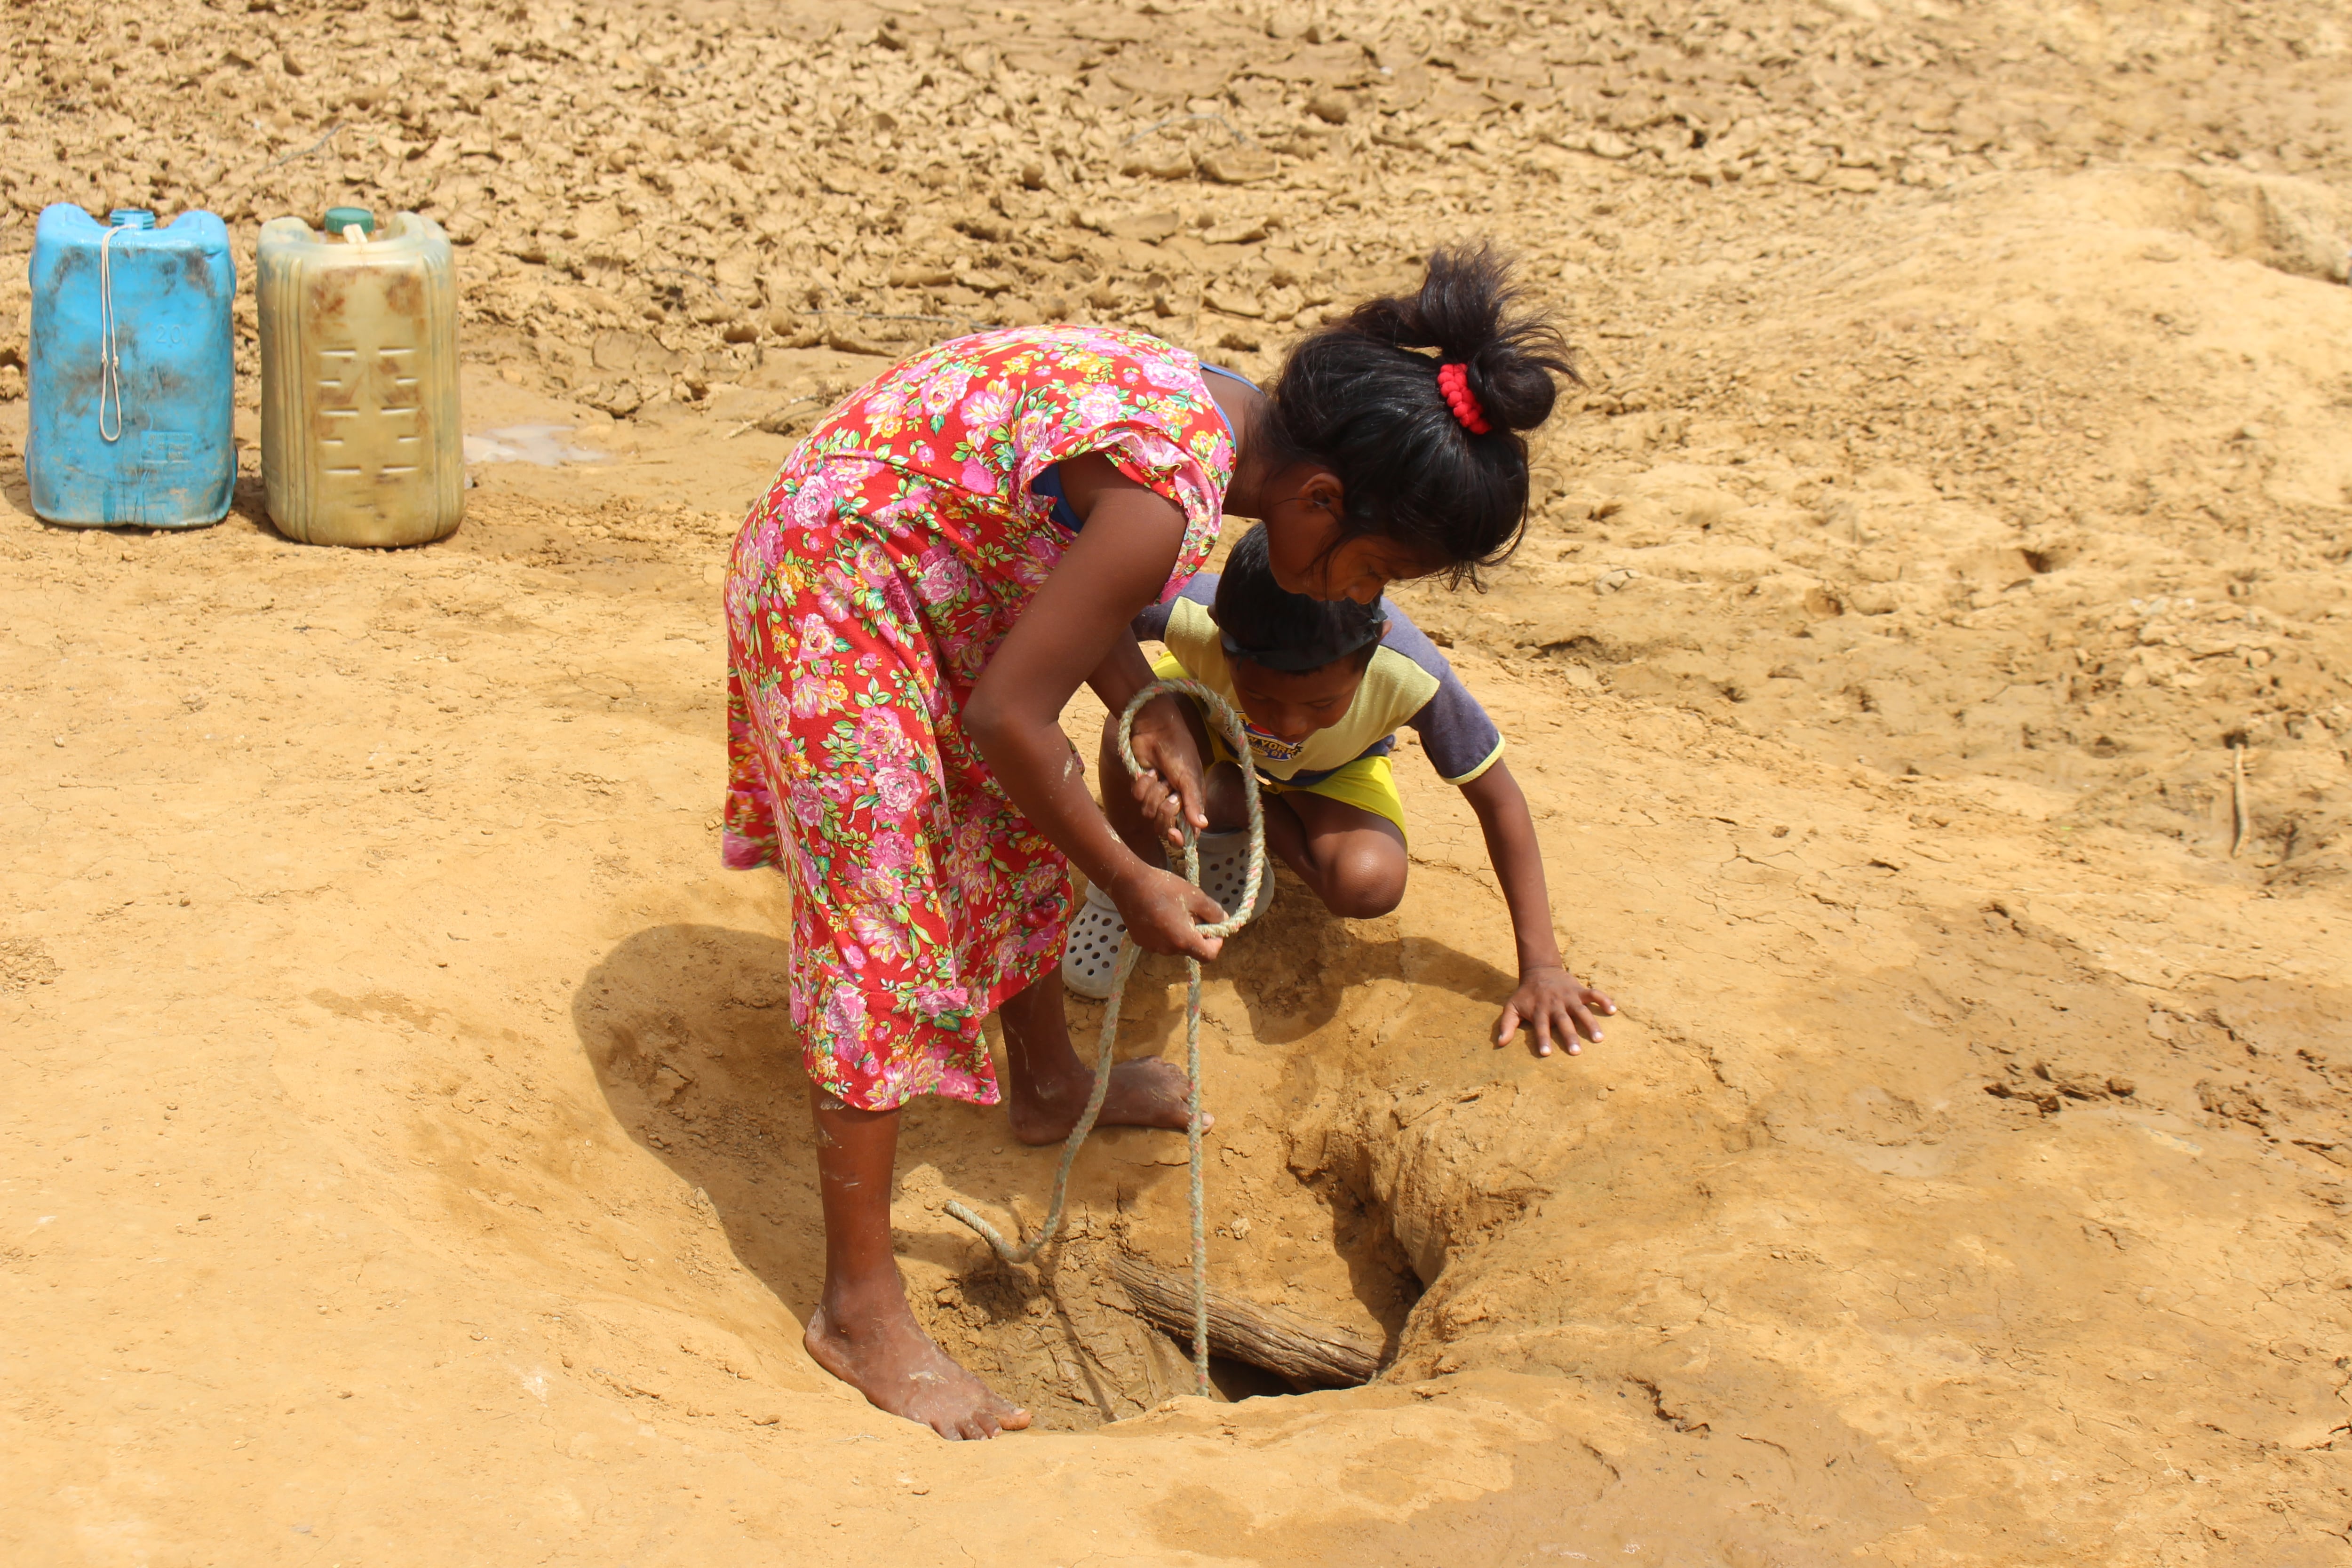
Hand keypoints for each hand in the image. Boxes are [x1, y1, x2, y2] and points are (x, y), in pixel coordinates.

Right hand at [1111, 863, 1225, 961]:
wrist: (1128, 883)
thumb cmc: (1164, 888)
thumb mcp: (1196, 896)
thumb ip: (1214, 912)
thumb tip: (1222, 920)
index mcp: (1183, 940)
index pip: (1209, 956)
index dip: (1216, 943)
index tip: (1213, 927)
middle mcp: (1167, 949)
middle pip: (1191, 949)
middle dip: (1196, 934)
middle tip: (1191, 912)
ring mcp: (1152, 947)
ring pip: (1175, 945)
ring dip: (1180, 933)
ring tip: (1172, 910)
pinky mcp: (1140, 942)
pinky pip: (1160, 941)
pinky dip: (1165, 932)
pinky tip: (1159, 913)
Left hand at [1124, 694, 1208, 849]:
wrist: (1156, 731)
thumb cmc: (1179, 751)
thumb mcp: (1189, 778)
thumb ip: (1194, 803)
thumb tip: (1203, 826)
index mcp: (1191, 802)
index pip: (1186, 831)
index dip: (1179, 838)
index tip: (1175, 834)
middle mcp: (1174, 802)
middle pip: (1164, 826)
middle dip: (1165, 811)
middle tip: (1170, 794)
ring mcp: (1157, 795)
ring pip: (1148, 812)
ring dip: (1153, 793)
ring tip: (1160, 777)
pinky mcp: (1141, 787)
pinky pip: (1137, 798)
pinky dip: (1142, 785)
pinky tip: (1149, 771)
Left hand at [1494, 966, 1615, 1057]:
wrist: (1539, 970)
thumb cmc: (1525, 994)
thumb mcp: (1512, 1006)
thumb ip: (1507, 1024)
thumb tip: (1500, 1044)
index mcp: (1539, 1010)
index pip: (1540, 1027)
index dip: (1542, 1040)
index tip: (1546, 1054)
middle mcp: (1555, 1004)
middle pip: (1563, 1022)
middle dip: (1569, 1036)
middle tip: (1576, 1052)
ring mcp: (1568, 997)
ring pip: (1581, 1010)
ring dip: (1590, 1023)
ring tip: (1599, 1038)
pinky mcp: (1579, 990)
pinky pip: (1593, 993)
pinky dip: (1603, 1000)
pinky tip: (1613, 1010)